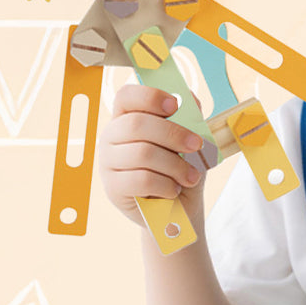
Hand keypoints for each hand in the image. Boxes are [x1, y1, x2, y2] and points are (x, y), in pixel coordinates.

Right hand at [98, 85, 207, 227]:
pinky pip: (142, 180)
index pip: (126, 96)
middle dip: (173, 134)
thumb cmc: (181, 168)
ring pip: (142, 153)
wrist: (178, 209)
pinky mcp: (113, 188)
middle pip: (136, 124)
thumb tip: (189, 98)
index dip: (149, 96)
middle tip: (197, 145)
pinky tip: (174, 189)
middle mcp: (111, 137)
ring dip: (175, 165)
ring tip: (191, 176)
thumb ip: (189, 118)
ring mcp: (108, 163)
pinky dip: (166, 184)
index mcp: (128, 117)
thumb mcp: (190, 141)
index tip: (174, 105)